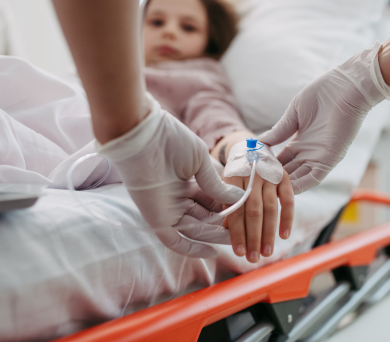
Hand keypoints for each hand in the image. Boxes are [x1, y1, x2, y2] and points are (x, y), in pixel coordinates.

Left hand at [97, 98, 243, 258]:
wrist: (143, 136)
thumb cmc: (170, 140)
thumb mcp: (201, 161)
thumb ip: (216, 183)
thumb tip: (240, 197)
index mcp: (186, 180)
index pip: (211, 199)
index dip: (228, 206)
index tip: (246, 210)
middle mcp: (177, 197)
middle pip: (204, 216)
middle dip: (224, 224)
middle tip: (246, 231)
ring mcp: (167, 209)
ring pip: (195, 229)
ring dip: (215, 236)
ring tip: (237, 241)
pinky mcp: (157, 220)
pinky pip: (175, 241)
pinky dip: (193, 249)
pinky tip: (213, 252)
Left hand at [222, 142, 293, 262]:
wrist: (250, 146)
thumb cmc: (235, 171)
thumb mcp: (225, 182)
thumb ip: (227, 203)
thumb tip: (227, 229)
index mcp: (234, 177)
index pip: (236, 209)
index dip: (238, 232)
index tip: (238, 251)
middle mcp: (254, 176)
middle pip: (254, 211)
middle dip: (253, 237)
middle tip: (253, 258)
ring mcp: (270, 176)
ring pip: (271, 209)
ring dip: (269, 233)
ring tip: (266, 252)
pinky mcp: (284, 177)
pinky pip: (288, 200)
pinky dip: (287, 218)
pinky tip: (284, 235)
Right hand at [258, 42, 389, 193]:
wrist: (346, 86)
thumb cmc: (324, 93)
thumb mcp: (294, 113)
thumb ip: (279, 130)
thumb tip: (259, 143)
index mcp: (300, 140)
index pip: (281, 160)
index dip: (267, 167)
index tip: (252, 172)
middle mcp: (309, 152)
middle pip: (287, 172)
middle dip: (273, 180)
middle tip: (256, 187)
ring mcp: (319, 156)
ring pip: (298, 178)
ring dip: (284, 186)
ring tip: (266, 193)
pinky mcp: (330, 158)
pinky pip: (314, 177)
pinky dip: (301, 185)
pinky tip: (286, 191)